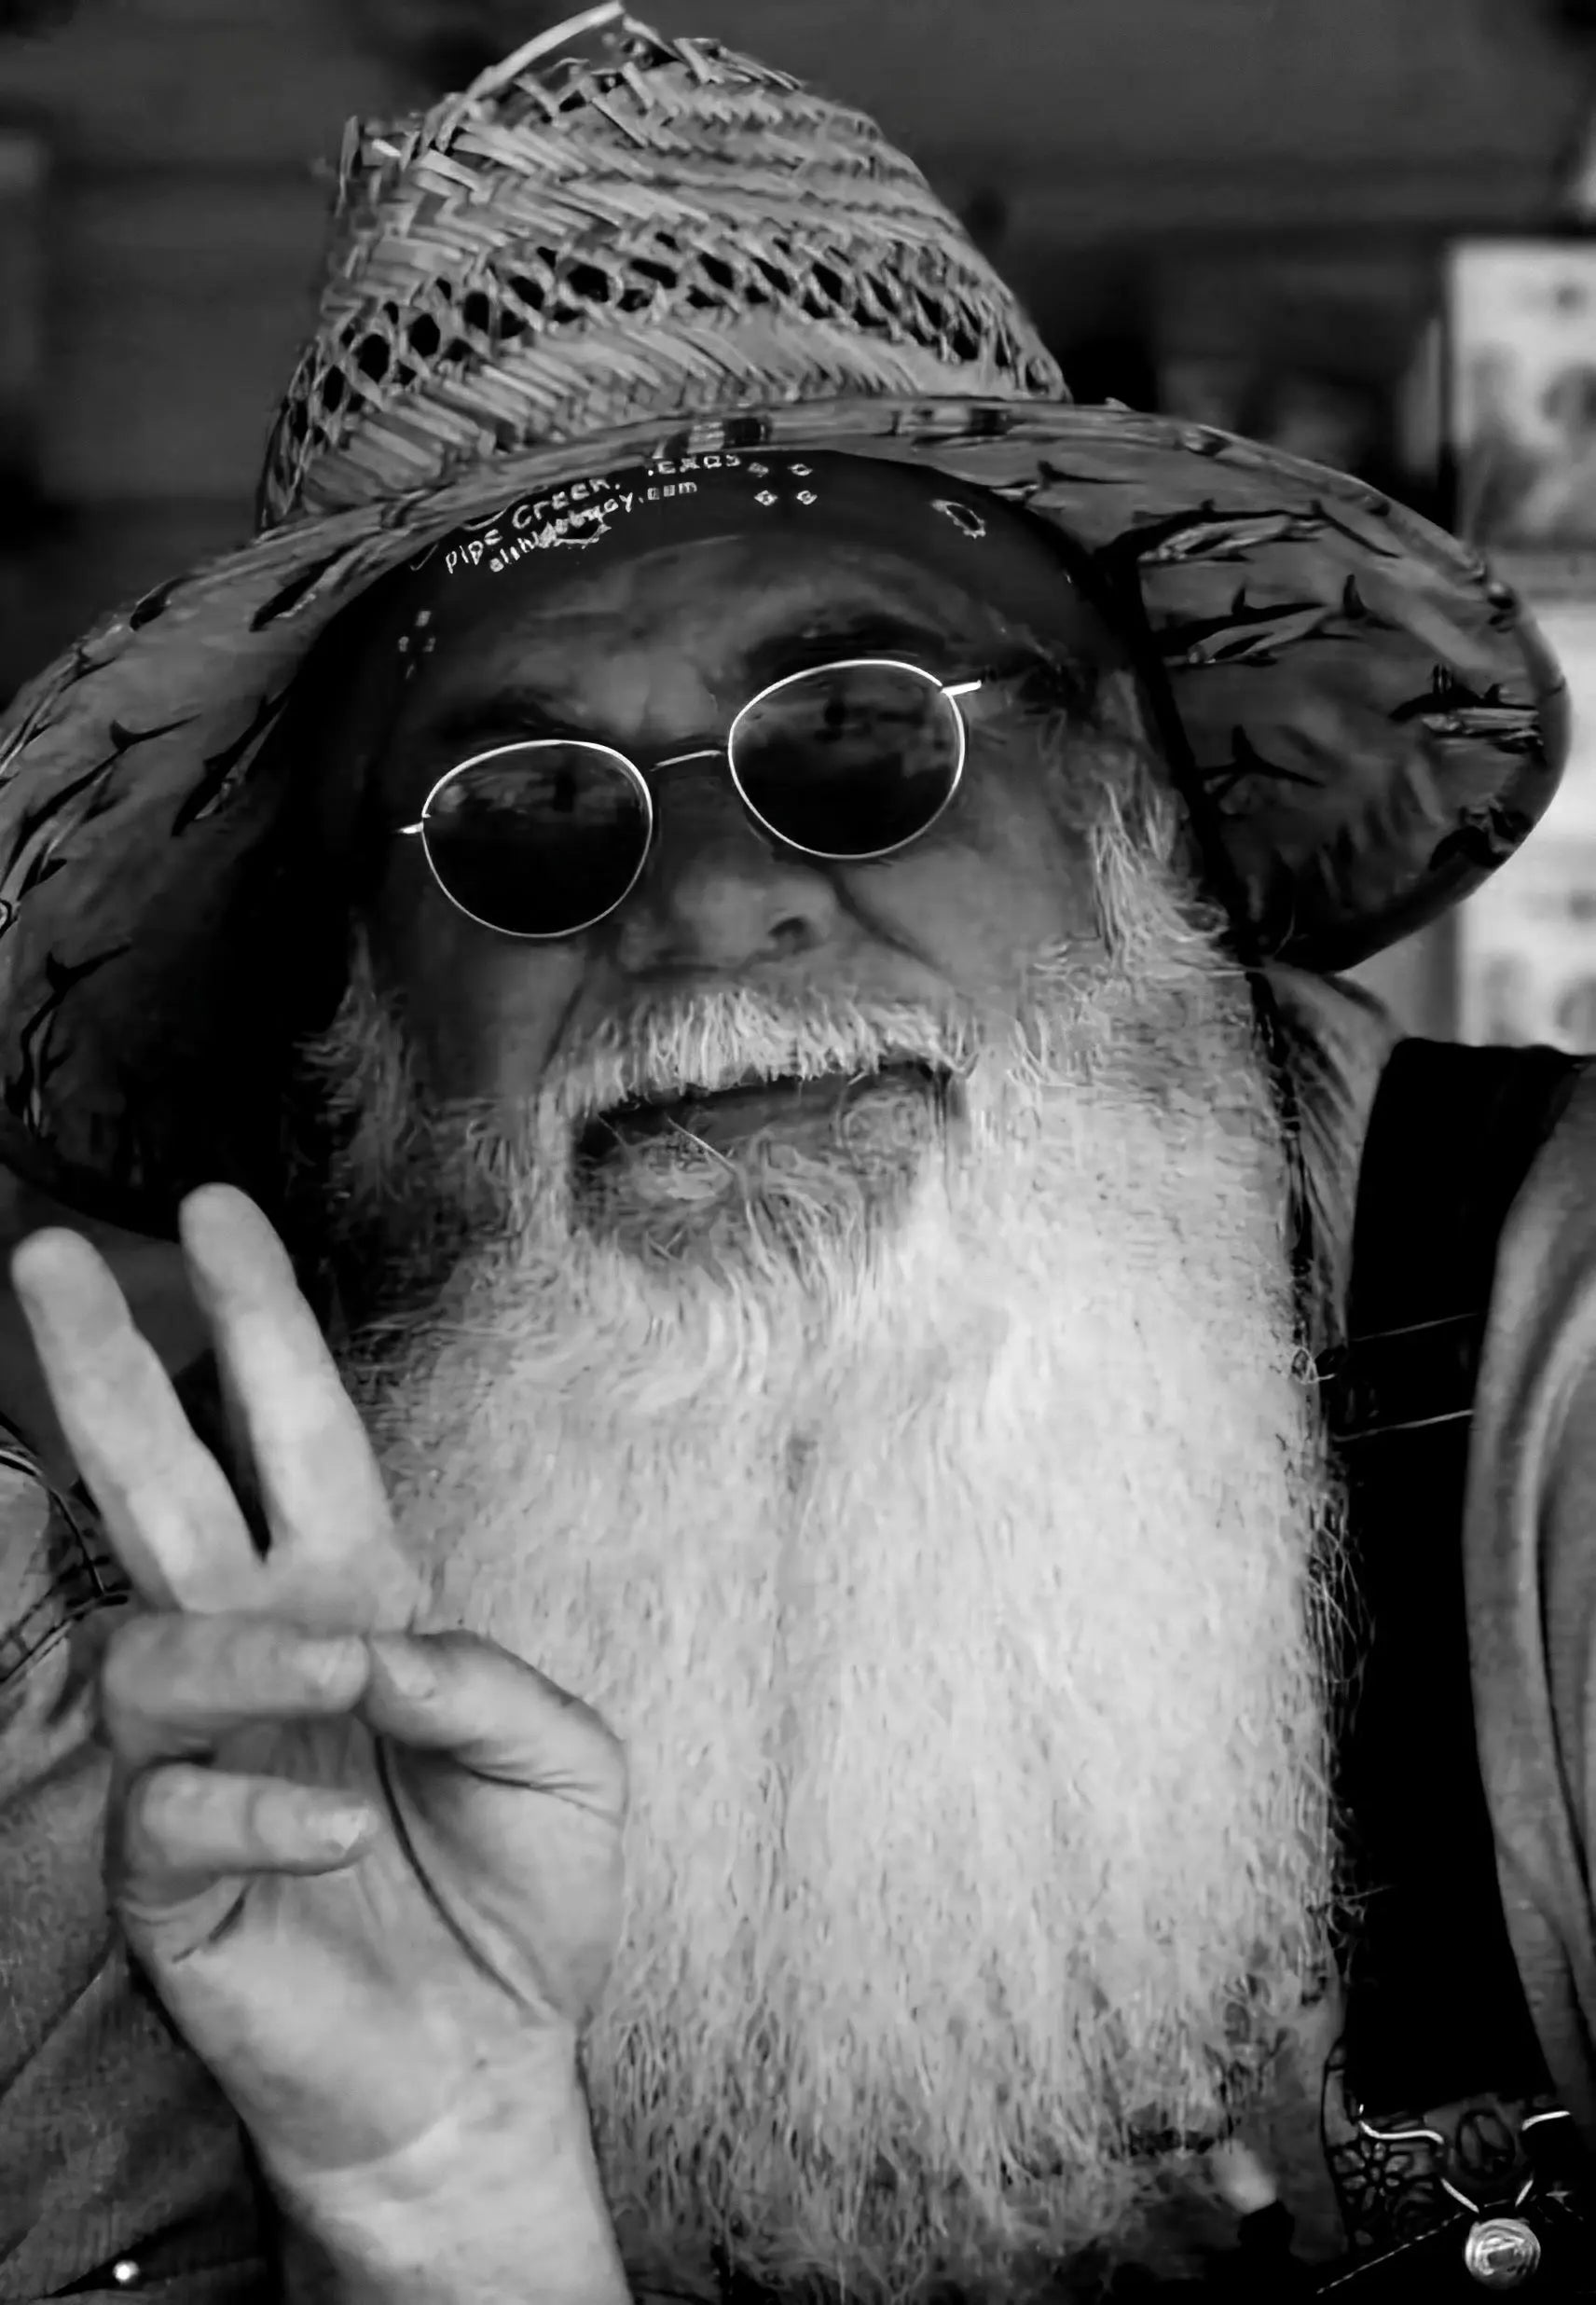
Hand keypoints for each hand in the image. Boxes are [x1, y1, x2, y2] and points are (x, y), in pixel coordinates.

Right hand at [10, 1185, 627, 2200]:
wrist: (485, 2060)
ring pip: (149, 1649)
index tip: (217, 1213)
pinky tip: (345, 1829)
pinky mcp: (169, 1872)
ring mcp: (206, 1758)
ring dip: (246, 1647)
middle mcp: (265, 1657)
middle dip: (111, 1371)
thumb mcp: (565, 1759)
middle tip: (52, 1259)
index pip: (295, 1437)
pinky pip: (170, 1805)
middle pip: (161, 1489)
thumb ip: (483, 1676)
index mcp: (358, 1599)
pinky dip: (264, 1804)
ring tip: (340, 1674)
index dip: (259, 1325)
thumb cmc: (523, 1895)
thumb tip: (369, 1642)